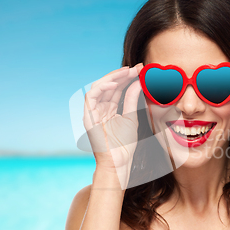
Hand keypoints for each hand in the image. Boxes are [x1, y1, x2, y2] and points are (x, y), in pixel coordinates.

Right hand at [83, 64, 143, 186]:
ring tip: (127, 72)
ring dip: (113, 77)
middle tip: (136, 67)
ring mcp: (93, 112)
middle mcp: (99, 108)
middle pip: (108, 85)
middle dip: (122, 74)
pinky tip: (115, 82)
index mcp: (109, 109)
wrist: (119, 162)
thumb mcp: (132, 117)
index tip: (141, 70)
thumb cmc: (125, 144)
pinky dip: (101, 87)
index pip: (117, 88)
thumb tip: (137, 82)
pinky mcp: (88, 117)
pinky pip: (91, 97)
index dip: (127, 77)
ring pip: (98, 87)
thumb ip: (132, 99)